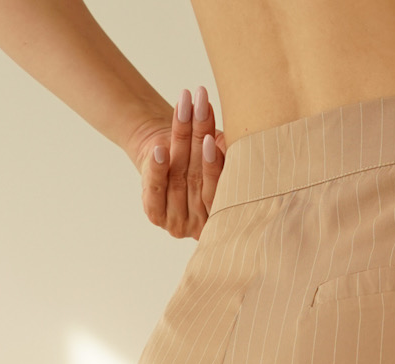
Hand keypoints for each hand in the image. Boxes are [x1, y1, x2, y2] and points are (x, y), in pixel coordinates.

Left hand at [129, 84, 224, 237]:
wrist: (170, 158)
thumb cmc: (205, 158)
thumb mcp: (223, 156)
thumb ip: (231, 157)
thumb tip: (238, 146)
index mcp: (225, 217)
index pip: (219, 192)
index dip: (214, 167)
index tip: (211, 140)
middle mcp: (202, 225)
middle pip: (198, 180)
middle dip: (198, 139)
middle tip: (200, 108)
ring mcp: (178, 223)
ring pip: (177, 178)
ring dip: (180, 138)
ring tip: (184, 107)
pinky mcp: (156, 215)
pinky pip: (155, 192)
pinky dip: (157, 169)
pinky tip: (160, 150)